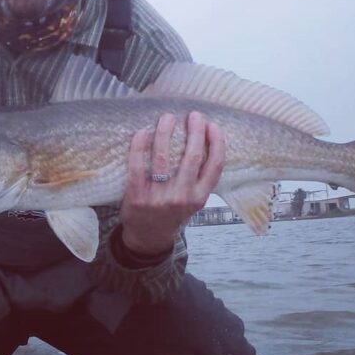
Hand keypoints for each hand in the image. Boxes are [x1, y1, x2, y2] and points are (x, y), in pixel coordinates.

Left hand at [119, 111, 224, 255]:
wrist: (148, 239)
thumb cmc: (172, 213)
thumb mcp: (193, 202)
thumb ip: (198, 179)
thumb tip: (202, 141)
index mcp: (199, 198)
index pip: (214, 167)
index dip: (217, 143)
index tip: (213, 126)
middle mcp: (182, 198)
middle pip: (192, 157)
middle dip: (195, 131)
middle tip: (193, 115)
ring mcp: (159, 198)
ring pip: (164, 158)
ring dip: (166, 132)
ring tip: (168, 117)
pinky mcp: (137, 197)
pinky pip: (137, 167)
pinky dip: (139, 147)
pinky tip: (142, 132)